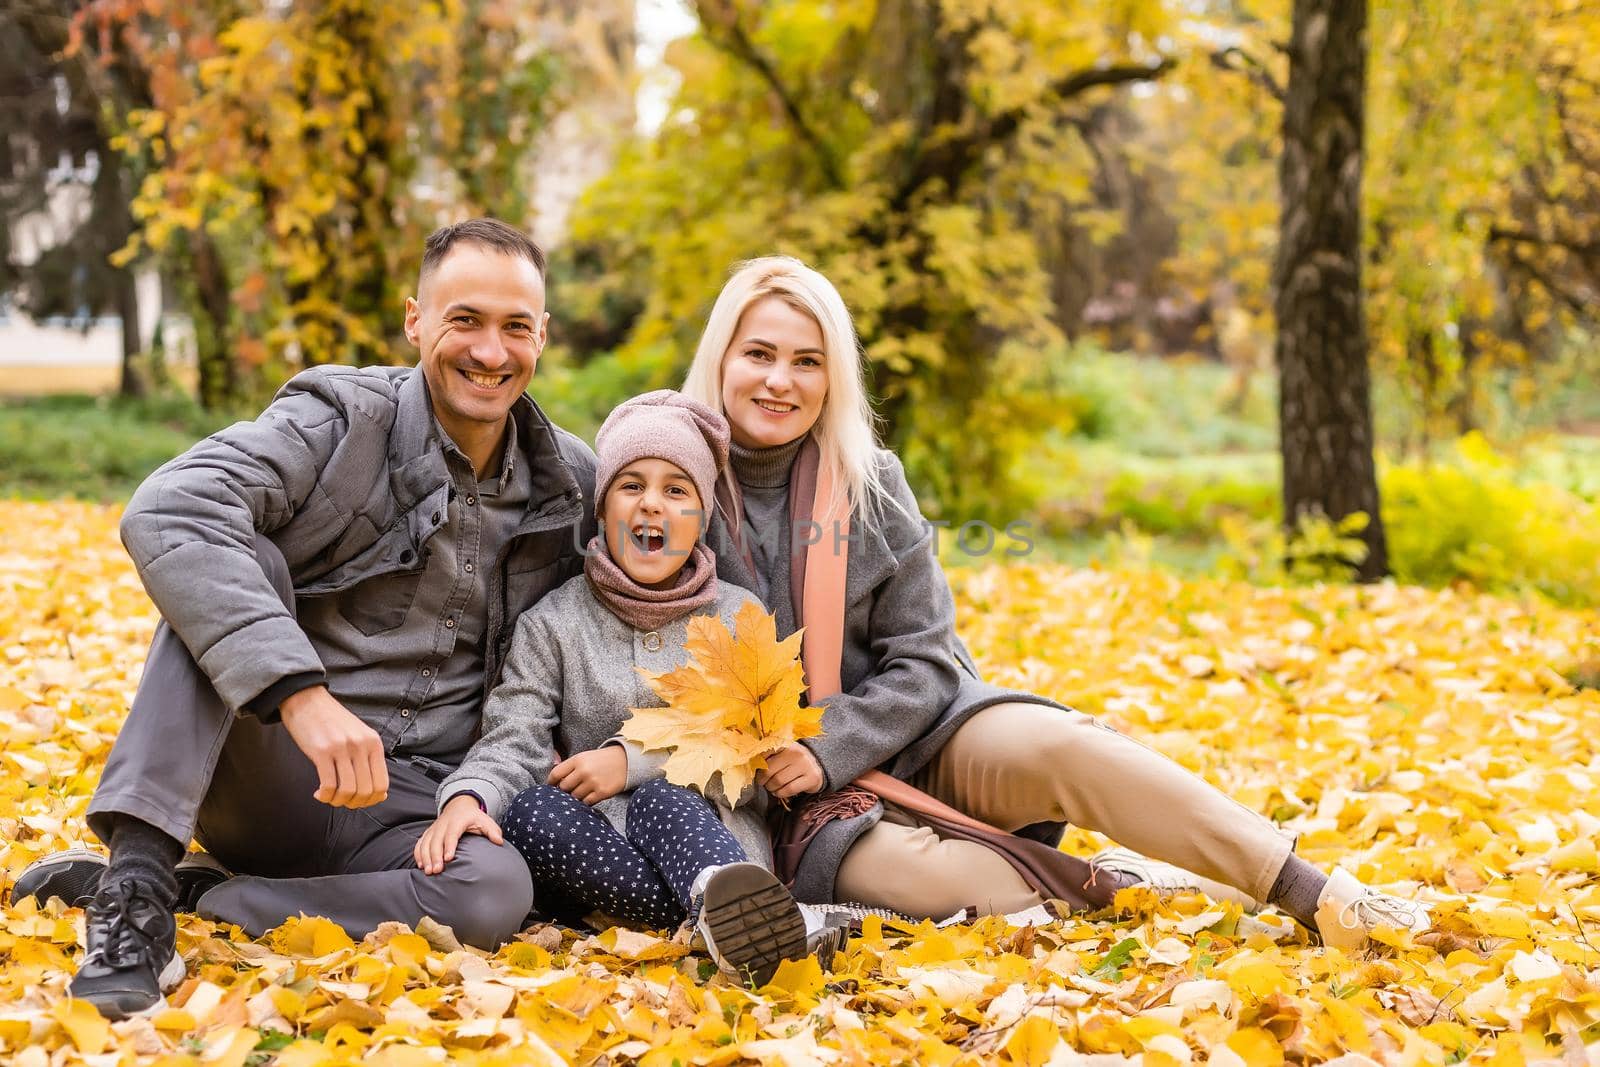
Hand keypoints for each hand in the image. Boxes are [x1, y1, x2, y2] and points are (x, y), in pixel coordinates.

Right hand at [279, 685, 388, 807]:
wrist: (307, 700)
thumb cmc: (332, 721)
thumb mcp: (359, 736)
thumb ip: (369, 760)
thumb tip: (380, 793)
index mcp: (374, 743)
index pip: (382, 784)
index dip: (371, 800)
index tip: (359, 801)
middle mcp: (361, 745)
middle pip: (365, 790)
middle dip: (353, 803)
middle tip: (341, 801)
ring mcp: (342, 748)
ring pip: (348, 790)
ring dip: (338, 801)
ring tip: (329, 797)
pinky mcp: (322, 751)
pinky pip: (328, 784)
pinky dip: (325, 796)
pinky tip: (319, 793)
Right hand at [415, 794, 502, 874]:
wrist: (459, 806)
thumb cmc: (474, 817)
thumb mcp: (485, 820)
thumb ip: (492, 831)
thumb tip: (499, 842)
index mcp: (457, 821)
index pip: (452, 833)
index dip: (449, 845)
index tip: (448, 858)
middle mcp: (443, 824)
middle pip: (436, 840)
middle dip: (435, 856)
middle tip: (437, 871)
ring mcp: (434, 828)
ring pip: (426, 843)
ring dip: (425, 857)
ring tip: (428, 871)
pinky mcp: (428, 833)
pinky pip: (420, 843)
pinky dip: (419, 854)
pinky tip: (421, 865)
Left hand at [548, 746, 627, 804]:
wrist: (625, 761)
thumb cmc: (601, 761)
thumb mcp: (584, 758)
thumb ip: (569, 767)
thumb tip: (552, 782)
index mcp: (577, 760)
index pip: (556, 774)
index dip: (550, 783)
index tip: (551, 787)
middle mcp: (584, 771)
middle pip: (563, 787)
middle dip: (564, 791)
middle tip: (568, 791)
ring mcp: (593, 782)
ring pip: (574, 796)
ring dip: (575, 797)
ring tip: (581, 792)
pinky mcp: (602, 792)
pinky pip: (586, 802)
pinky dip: (585, 801)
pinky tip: (589, 796)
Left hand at [758, 743, 824, 800]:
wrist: (816, 767)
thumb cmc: (792, 761)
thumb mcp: (781, 753)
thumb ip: (767, 755)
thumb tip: (749, 763)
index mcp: (786, 743)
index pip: (764, 753)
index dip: (757, 764)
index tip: (757, 769)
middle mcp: (796, 752)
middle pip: (769, 770)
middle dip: (762, 780)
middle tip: (763, 782)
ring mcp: (805, 765)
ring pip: (778, 781)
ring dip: (771, 788)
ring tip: (772, 787)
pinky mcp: (812, 778)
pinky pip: (789, 790)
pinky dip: (780, 793)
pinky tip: (779, 791)